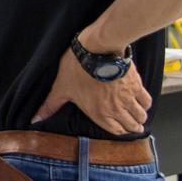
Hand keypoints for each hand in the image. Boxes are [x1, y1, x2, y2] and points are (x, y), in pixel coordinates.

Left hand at [32, 47, 151, 135]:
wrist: (97, 49)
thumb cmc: (77, 68)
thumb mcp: (60, 88)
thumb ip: (50, 106)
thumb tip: (34, 119)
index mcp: (98, 113)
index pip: (116, 131)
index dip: (120, 131)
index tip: (121, 129)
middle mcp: (116, 109)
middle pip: (132, 125)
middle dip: (132, 126)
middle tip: (132, 124)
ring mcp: (128, 98)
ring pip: (141, 115)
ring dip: (140, 117)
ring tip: (137, 115)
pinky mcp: (137, 85)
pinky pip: (147, 101)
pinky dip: (146, 104)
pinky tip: (142, 102)